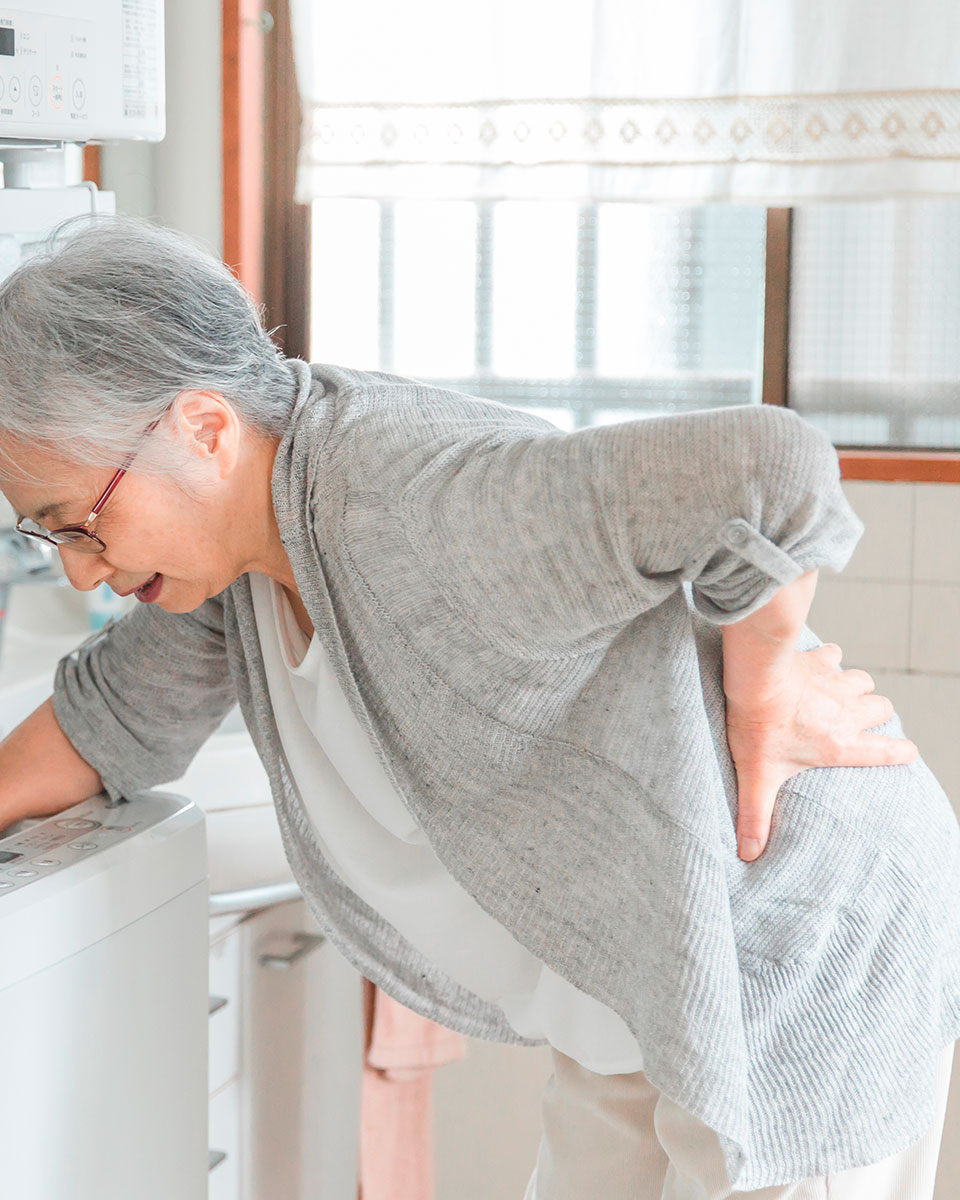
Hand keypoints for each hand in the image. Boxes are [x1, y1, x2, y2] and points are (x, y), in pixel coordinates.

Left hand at [724, 642, 918, 860]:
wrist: (755, 677)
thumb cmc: (758, 726)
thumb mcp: (756, 777)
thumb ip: (755, 816)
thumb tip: (748, 854)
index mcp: (840, 745)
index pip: (887, 751)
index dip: (900, 753)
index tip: (905, 754)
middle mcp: (847, 713)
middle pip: (883, 709)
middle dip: (875, 716)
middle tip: (857, 722)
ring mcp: (836, 683)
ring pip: (865, 681)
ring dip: (857, 688)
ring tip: (839, 696)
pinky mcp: (819, 660)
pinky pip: (836, 655)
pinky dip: (831, 660)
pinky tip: (817, 665)